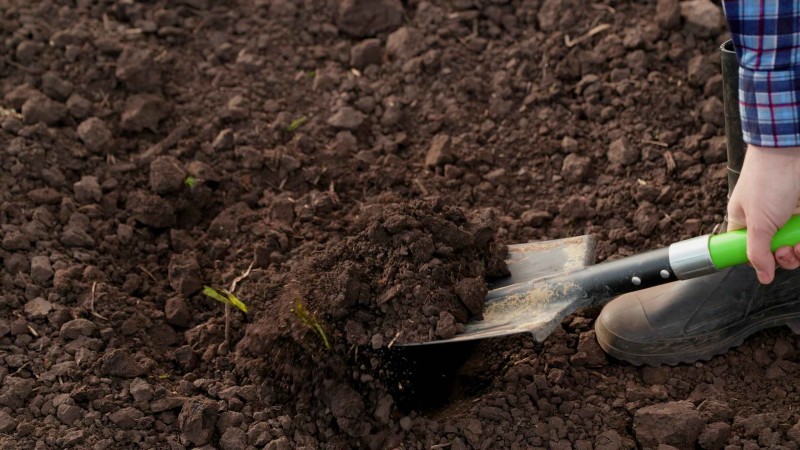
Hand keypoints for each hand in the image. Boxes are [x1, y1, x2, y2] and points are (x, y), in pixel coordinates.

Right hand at [727, 144, 799, 283]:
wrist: (791, 150)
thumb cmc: (766, 179)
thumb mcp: (757, 222)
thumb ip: (757, 252)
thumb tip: (762, 277)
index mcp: (745, 221)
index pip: (748, 250)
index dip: (758, 260)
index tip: (767, 264)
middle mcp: (765, 219)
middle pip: (775, 251)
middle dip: (784, 256)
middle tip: (786, 250)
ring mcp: (786, 215)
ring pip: (794, 243)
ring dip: (799, 248)